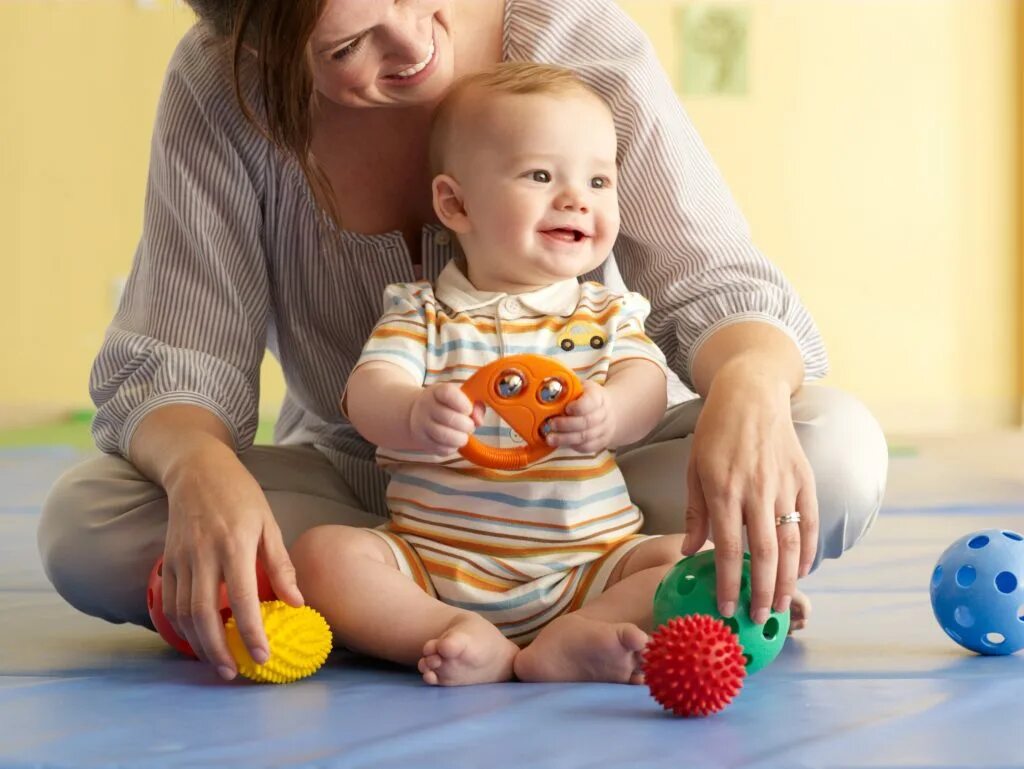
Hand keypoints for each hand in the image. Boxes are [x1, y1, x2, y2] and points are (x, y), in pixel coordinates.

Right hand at [161, 444, 303, 680]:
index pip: (242, 599)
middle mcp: (204, 555)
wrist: (197, 470)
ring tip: (216, 662)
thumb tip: (296, 603)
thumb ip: (280, 565)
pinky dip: (179, 626)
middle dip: (218, 650)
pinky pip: (169, 601)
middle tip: (233, 673)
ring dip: (198, 643)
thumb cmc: (240, 496)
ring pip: (184, 612)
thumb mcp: (269, 523)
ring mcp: (181, 559)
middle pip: (205, 614)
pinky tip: (195, 639)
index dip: (251, 632)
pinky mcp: (166, 560)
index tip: (262, 657)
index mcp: (235, 545)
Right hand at [409, 383, 483, 454]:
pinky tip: (454, 442)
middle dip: (466, 425)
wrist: (419, 414)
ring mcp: (422, 424)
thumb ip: (475, 405)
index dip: (463, 403)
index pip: (448, 393)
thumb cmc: (447, 405)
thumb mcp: (460, 398)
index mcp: (437, 391)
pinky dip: (452, 448)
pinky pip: (441, 449)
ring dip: (460, 438)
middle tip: (470, 426)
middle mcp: (426, 406)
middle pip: (449, 418)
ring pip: (444, 435)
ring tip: (463, 435)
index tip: (469, 409)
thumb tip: (478, 421)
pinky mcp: (422, 440)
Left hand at [544, 380, 615, 452]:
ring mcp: (604, 429)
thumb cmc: (588, 397)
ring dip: (565, 438)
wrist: (610, 411)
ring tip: (550, 438)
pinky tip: (561, 443)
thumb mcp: (581, 386)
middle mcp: (603, 413)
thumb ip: (567, 387)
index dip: (577, 407)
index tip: (566, 408)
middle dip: (566, 425)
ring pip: (585, 437)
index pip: (590, 402)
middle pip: (586, 422)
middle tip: (551, 424)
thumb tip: (544, 385)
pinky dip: (573, 446)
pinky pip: (587, 447)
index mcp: (598, 396)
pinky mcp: (601, 442)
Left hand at [681, 361, 817, 623]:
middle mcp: (756, 490)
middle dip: (762, 592)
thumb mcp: (694, 468)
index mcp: (723, 489)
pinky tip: (801, 572)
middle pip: (764, 553)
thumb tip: (692, 554)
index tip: (726, 610)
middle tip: (759, 620)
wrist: (751, 394)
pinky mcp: (805, 479)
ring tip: (781, 606)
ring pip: (791, 543)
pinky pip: (810, 523)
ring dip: (787, 580)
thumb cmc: (715, 432)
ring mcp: (784, 485)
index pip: (728, 548)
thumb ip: (696, 514)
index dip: (728, 583)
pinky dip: (808, 551)